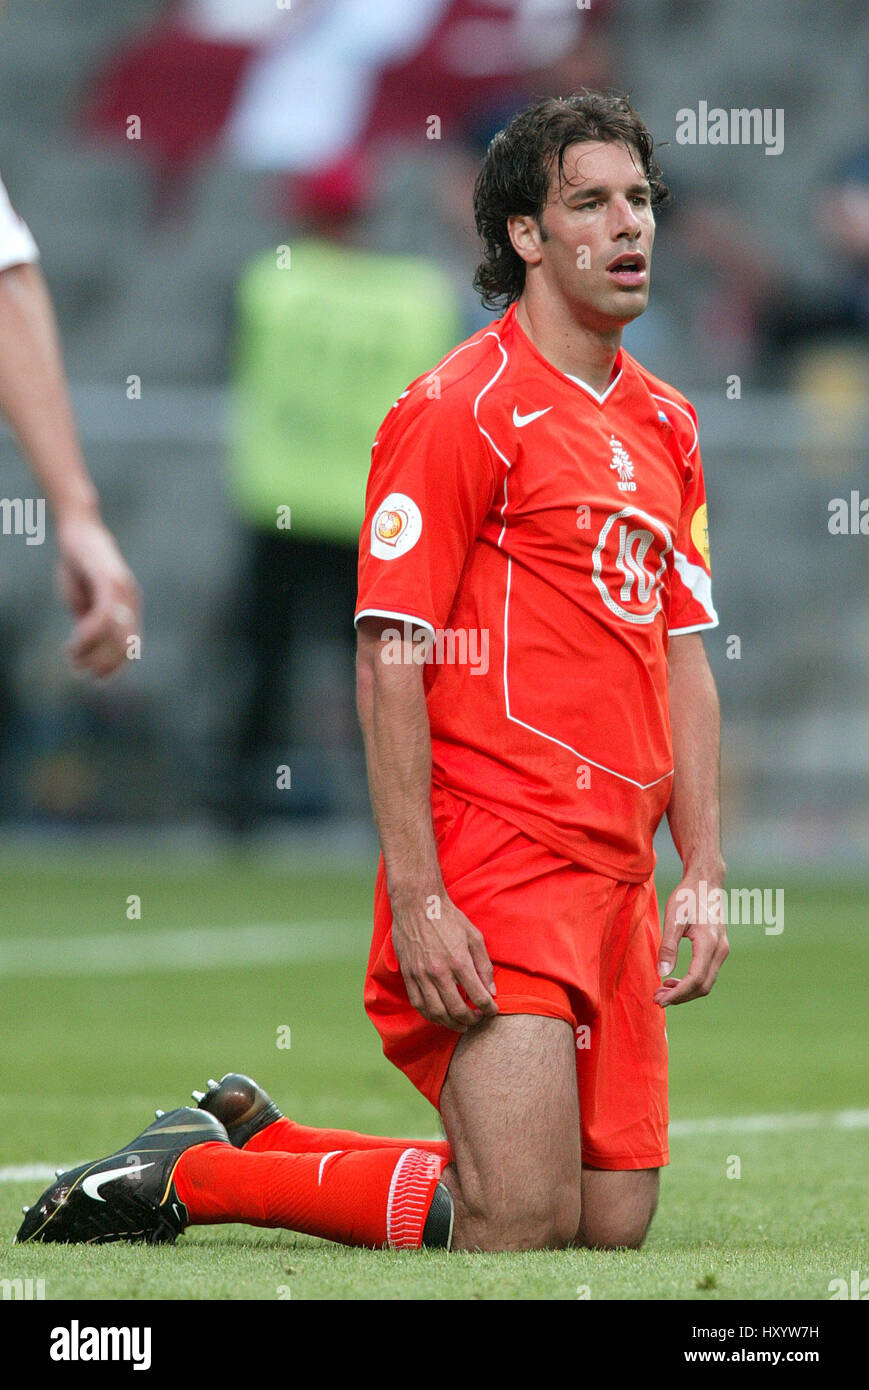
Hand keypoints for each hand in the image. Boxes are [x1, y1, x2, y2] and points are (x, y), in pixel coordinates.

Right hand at [55, 514, 141, 678]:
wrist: (77, 530)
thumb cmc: (78, 565)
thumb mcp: (84, 601)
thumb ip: (90, 622)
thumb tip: (90, 647)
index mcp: (128, 608)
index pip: (130, 647)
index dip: (115, 667)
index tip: (94, 677)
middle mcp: (130, 601)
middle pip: (126, 646)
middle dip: (103, 664)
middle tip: (78, 668)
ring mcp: (122, 591)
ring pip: (116, 635)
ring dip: (93, 652)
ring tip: (72, 657)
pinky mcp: (109, 581)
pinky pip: (105, 617)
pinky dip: (89, 635)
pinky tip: (74, 642)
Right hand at [391, 889, 498, 1031]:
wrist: (417, 904)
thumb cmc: (449, 918)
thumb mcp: (474, 937)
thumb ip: (484, 966)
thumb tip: (491, 991)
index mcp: (459, 961)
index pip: (478, 996)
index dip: (489, 1009)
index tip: (492, 1011)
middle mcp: (439, 972)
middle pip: (457, 1010)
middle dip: (471, 1020)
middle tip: (478, 1019)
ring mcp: (421, 975)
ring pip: (436, 1012)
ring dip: (451, 1023)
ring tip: (461, 1023)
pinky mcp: (408, 975)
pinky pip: (418, 1004)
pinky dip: (430, 1015)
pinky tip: (440, 1016)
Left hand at [654, 870, 728, 1007]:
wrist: (706, 882)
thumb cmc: (688, 896)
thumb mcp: (674, 918)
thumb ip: (668, 946)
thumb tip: (662, 973)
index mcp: (709, 942)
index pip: (695, 979)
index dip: (677, 994)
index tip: (659, 1000)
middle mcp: (720, 950)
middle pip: (702, 986)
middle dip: (680, 997)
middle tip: (657, 999)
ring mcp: (722, 950)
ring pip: (706, 982)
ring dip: (685, 991)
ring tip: (662, 991)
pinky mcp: (719, 949)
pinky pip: (707, 973)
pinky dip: (691, 982)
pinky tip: (673, 979)